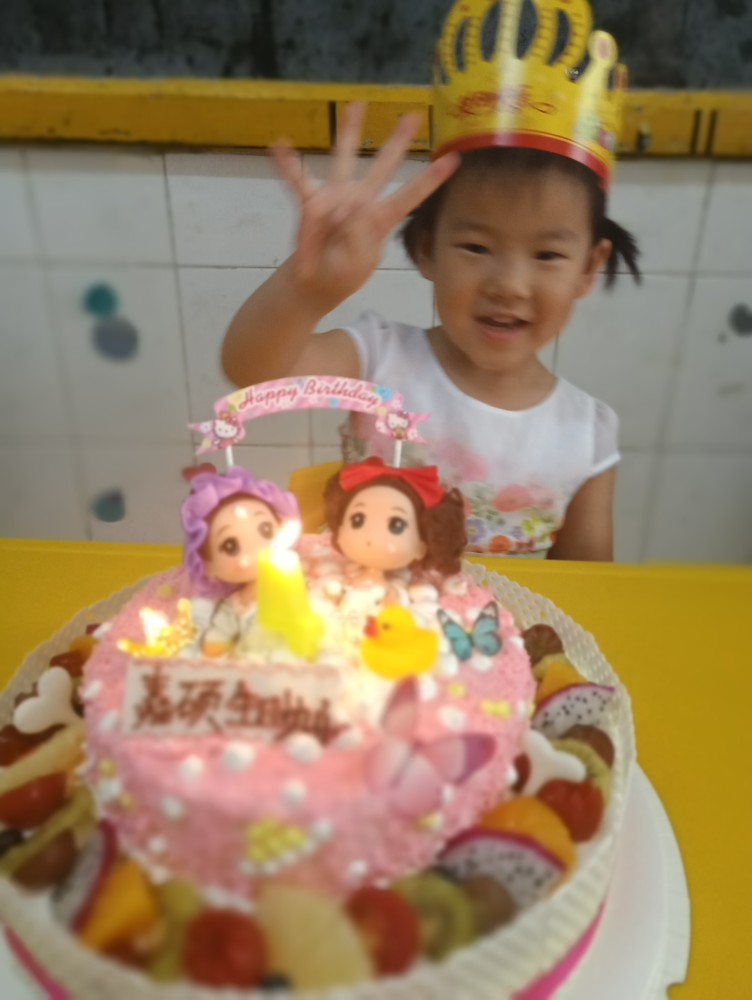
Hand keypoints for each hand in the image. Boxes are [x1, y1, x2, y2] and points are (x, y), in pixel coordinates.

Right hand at [271, 103, 458, 309]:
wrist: (314, 284)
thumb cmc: (341, 276)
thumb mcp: (357, 265)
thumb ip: (359, 238)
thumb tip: (351, 207)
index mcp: (380, 221)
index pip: (410, 197)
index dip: (430, 179)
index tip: (454, 160)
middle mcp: (361, 202)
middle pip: (383, 167)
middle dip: (397, 142)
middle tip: (412, 116)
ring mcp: (336, 198)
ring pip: (344, 160)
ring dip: (348, 133)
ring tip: (355, 105)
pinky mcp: (312, 203)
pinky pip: (299, 181)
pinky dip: (288, 165)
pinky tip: (278, 146)